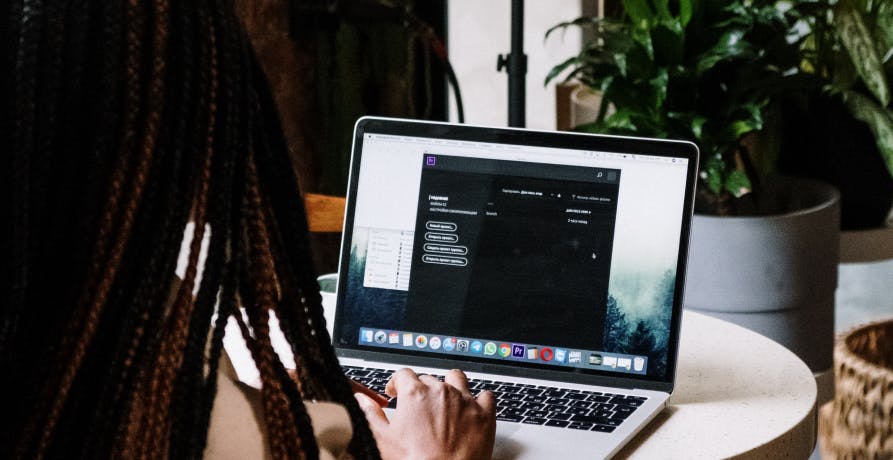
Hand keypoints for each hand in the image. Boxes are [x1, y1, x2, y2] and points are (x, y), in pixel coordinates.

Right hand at [354, 368, 495, 459]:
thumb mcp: (382, 440)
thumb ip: (369, 414)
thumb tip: (360, 400)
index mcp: (415, 394)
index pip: (403, 374)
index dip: (397, 382)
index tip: (395, 391)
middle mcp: (441, 391)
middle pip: (428, 378)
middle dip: (421, 389)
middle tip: (417, 407)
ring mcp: (465, 401)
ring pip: (457, 379)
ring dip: (450, 385)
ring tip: (445, 399)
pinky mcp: (485, 415)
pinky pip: (487, 395)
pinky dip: (480, 399)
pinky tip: (474, 406)